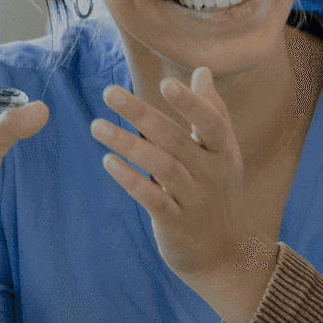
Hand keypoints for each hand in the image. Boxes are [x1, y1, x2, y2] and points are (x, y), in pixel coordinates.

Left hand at [92, 71, 271, 317]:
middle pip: (175, 139)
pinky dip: (129, 180)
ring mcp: (194, 200)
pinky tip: (108, 163)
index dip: (191, 104)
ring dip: (126, 144)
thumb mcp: (224, 152)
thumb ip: (212, 110)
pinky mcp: (175, 223)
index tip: (166, 83)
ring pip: (160, 167)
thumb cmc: (219, 191)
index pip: (211, 122)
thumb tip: (202, 70)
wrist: (225, 252)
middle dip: (141, 114)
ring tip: (96, 126)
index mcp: (222, 152)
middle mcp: (211, 174)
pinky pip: (151, 198)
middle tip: (109, 92)